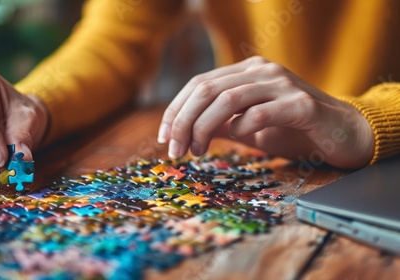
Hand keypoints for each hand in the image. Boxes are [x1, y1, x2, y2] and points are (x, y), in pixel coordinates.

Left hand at [158, 56, 373, 168]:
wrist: (344, 133)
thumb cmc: (293, 129)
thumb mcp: (248, 127)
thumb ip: (221, 124)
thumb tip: (185, 131)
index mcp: (246, 72)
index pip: (199, 84)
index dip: (175, 109)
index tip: (163, 136)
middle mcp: (262, 71)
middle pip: (206, 89)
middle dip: (182, 120)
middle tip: (173, 149)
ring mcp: (282, 84)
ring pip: (228, 99)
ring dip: (203, 128)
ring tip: (195, 151)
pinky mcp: (301, 104)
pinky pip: (259, 113)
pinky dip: (241, 129)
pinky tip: (239, 140)